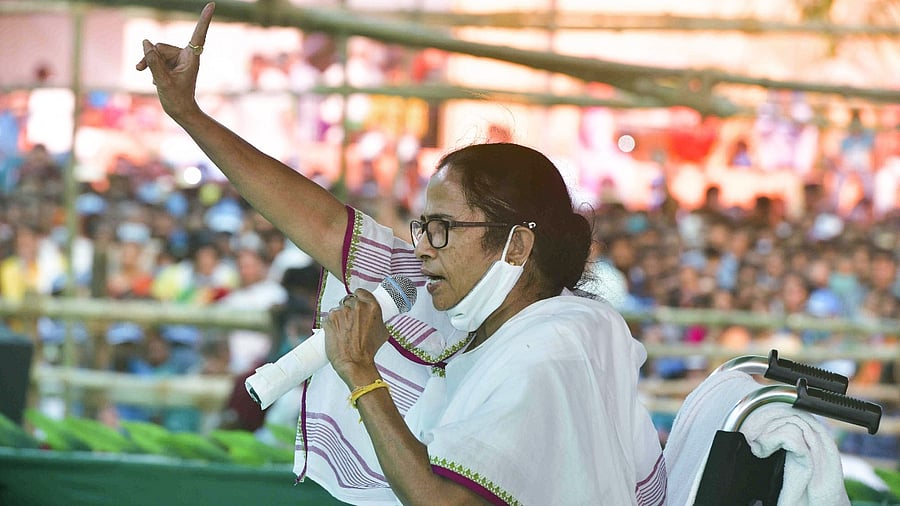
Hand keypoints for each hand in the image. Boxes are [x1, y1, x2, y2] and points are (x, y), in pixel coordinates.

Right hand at [136, 2, 214, 121]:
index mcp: (191, 58)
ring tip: (152, 79)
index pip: (198, 35)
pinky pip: (156, 57)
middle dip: (151, 57)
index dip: (204, 19)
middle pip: (162, 46)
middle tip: (140, 69)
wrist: (180, 111)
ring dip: (149, 63)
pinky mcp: (172, 62)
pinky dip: (152, 66)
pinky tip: (155, 79)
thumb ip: (152, 61)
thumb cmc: (176, 99)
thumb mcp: (161, 81)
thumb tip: (145, 42)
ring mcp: (179, 59)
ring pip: (157, 51)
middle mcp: (186, 55)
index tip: (212, 4)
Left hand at [323, 289, 389, 383]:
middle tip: (351, 322)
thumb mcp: (382, 332)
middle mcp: (356, 306)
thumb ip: (378, 319)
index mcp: (371, 307)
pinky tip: (336, 333)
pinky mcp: (330, 319)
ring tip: (344, 331)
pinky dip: (331, 324)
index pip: (361, 292)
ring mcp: (341, 312)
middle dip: (349, 309)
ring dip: (339, 317)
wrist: (355, 362)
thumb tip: (375, 317)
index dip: (358, 298)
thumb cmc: (368, 350)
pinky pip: (328, 317)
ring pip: (338, 309)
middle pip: (348, 300)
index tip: (357, 303)